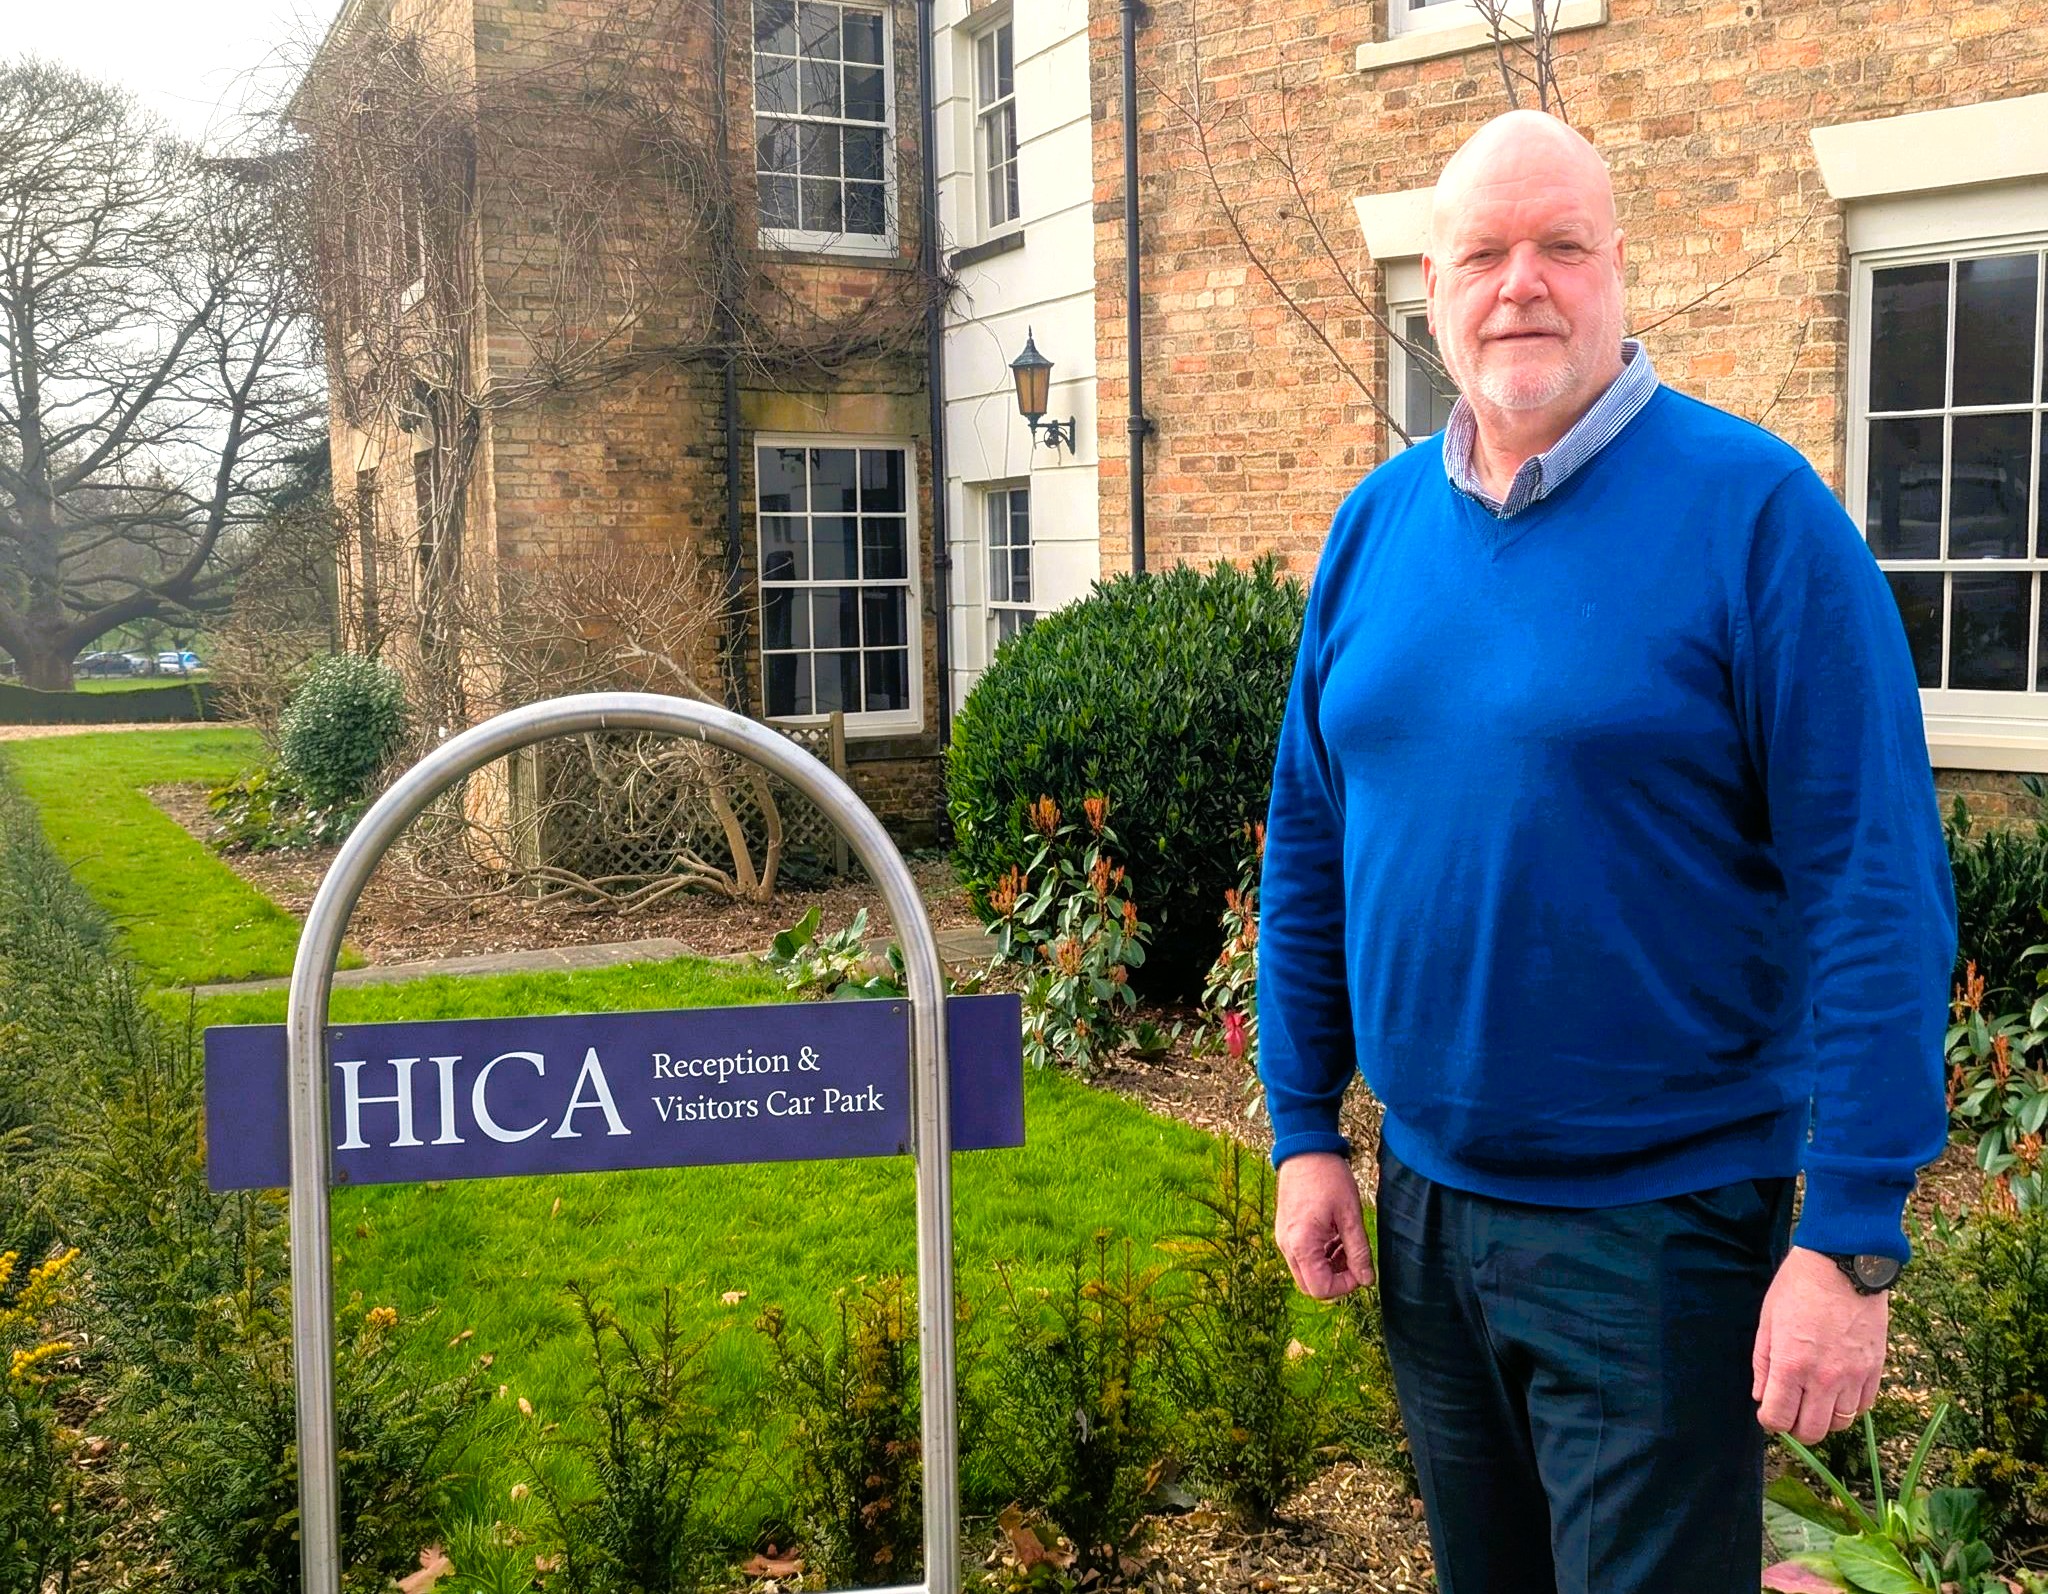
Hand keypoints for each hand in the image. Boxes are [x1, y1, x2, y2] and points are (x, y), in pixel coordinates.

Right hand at [1274, 1152, 1374, 1298]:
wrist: (1305, 1150)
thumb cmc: (1328, 1178)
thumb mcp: (1350, 1215)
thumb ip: (1358, 1251)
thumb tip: (1366, 1280)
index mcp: (1302, 1244)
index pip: (1321, 1289)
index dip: (1345, 1286)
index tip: (1361, 1270)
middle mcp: (1287, 1246)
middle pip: (1310, 1285)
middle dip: (1336, 1279)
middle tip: (1354, 1260)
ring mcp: (1284, 1238)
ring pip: (1307, 1272)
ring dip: (1329, 1267)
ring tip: (1347, 1243)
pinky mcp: (1286, 1231)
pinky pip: (1302, 1255)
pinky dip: (1320, 1255)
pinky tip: (1335, 1236)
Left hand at [1752, 1246, 1889, 1444]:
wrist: (1843, 1264)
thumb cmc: (1798, 1287)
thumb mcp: (1768, 1321)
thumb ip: (1763, 1364)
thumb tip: (1762, 1397)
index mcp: (1791, 1366)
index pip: (1779, 1419)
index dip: (1770, 1420)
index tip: (1769, 1410)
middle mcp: (1825, 1378)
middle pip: (1812, 1431)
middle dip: (1797, 1427)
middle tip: (1792, 1409)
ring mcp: (1854, 1376)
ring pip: (1840, 1423)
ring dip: (1825, 1416)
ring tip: (1815, 1396)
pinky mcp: (1876, 1369)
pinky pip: (1864, 1406)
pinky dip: (1849, 1406)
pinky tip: (1838, 1389)